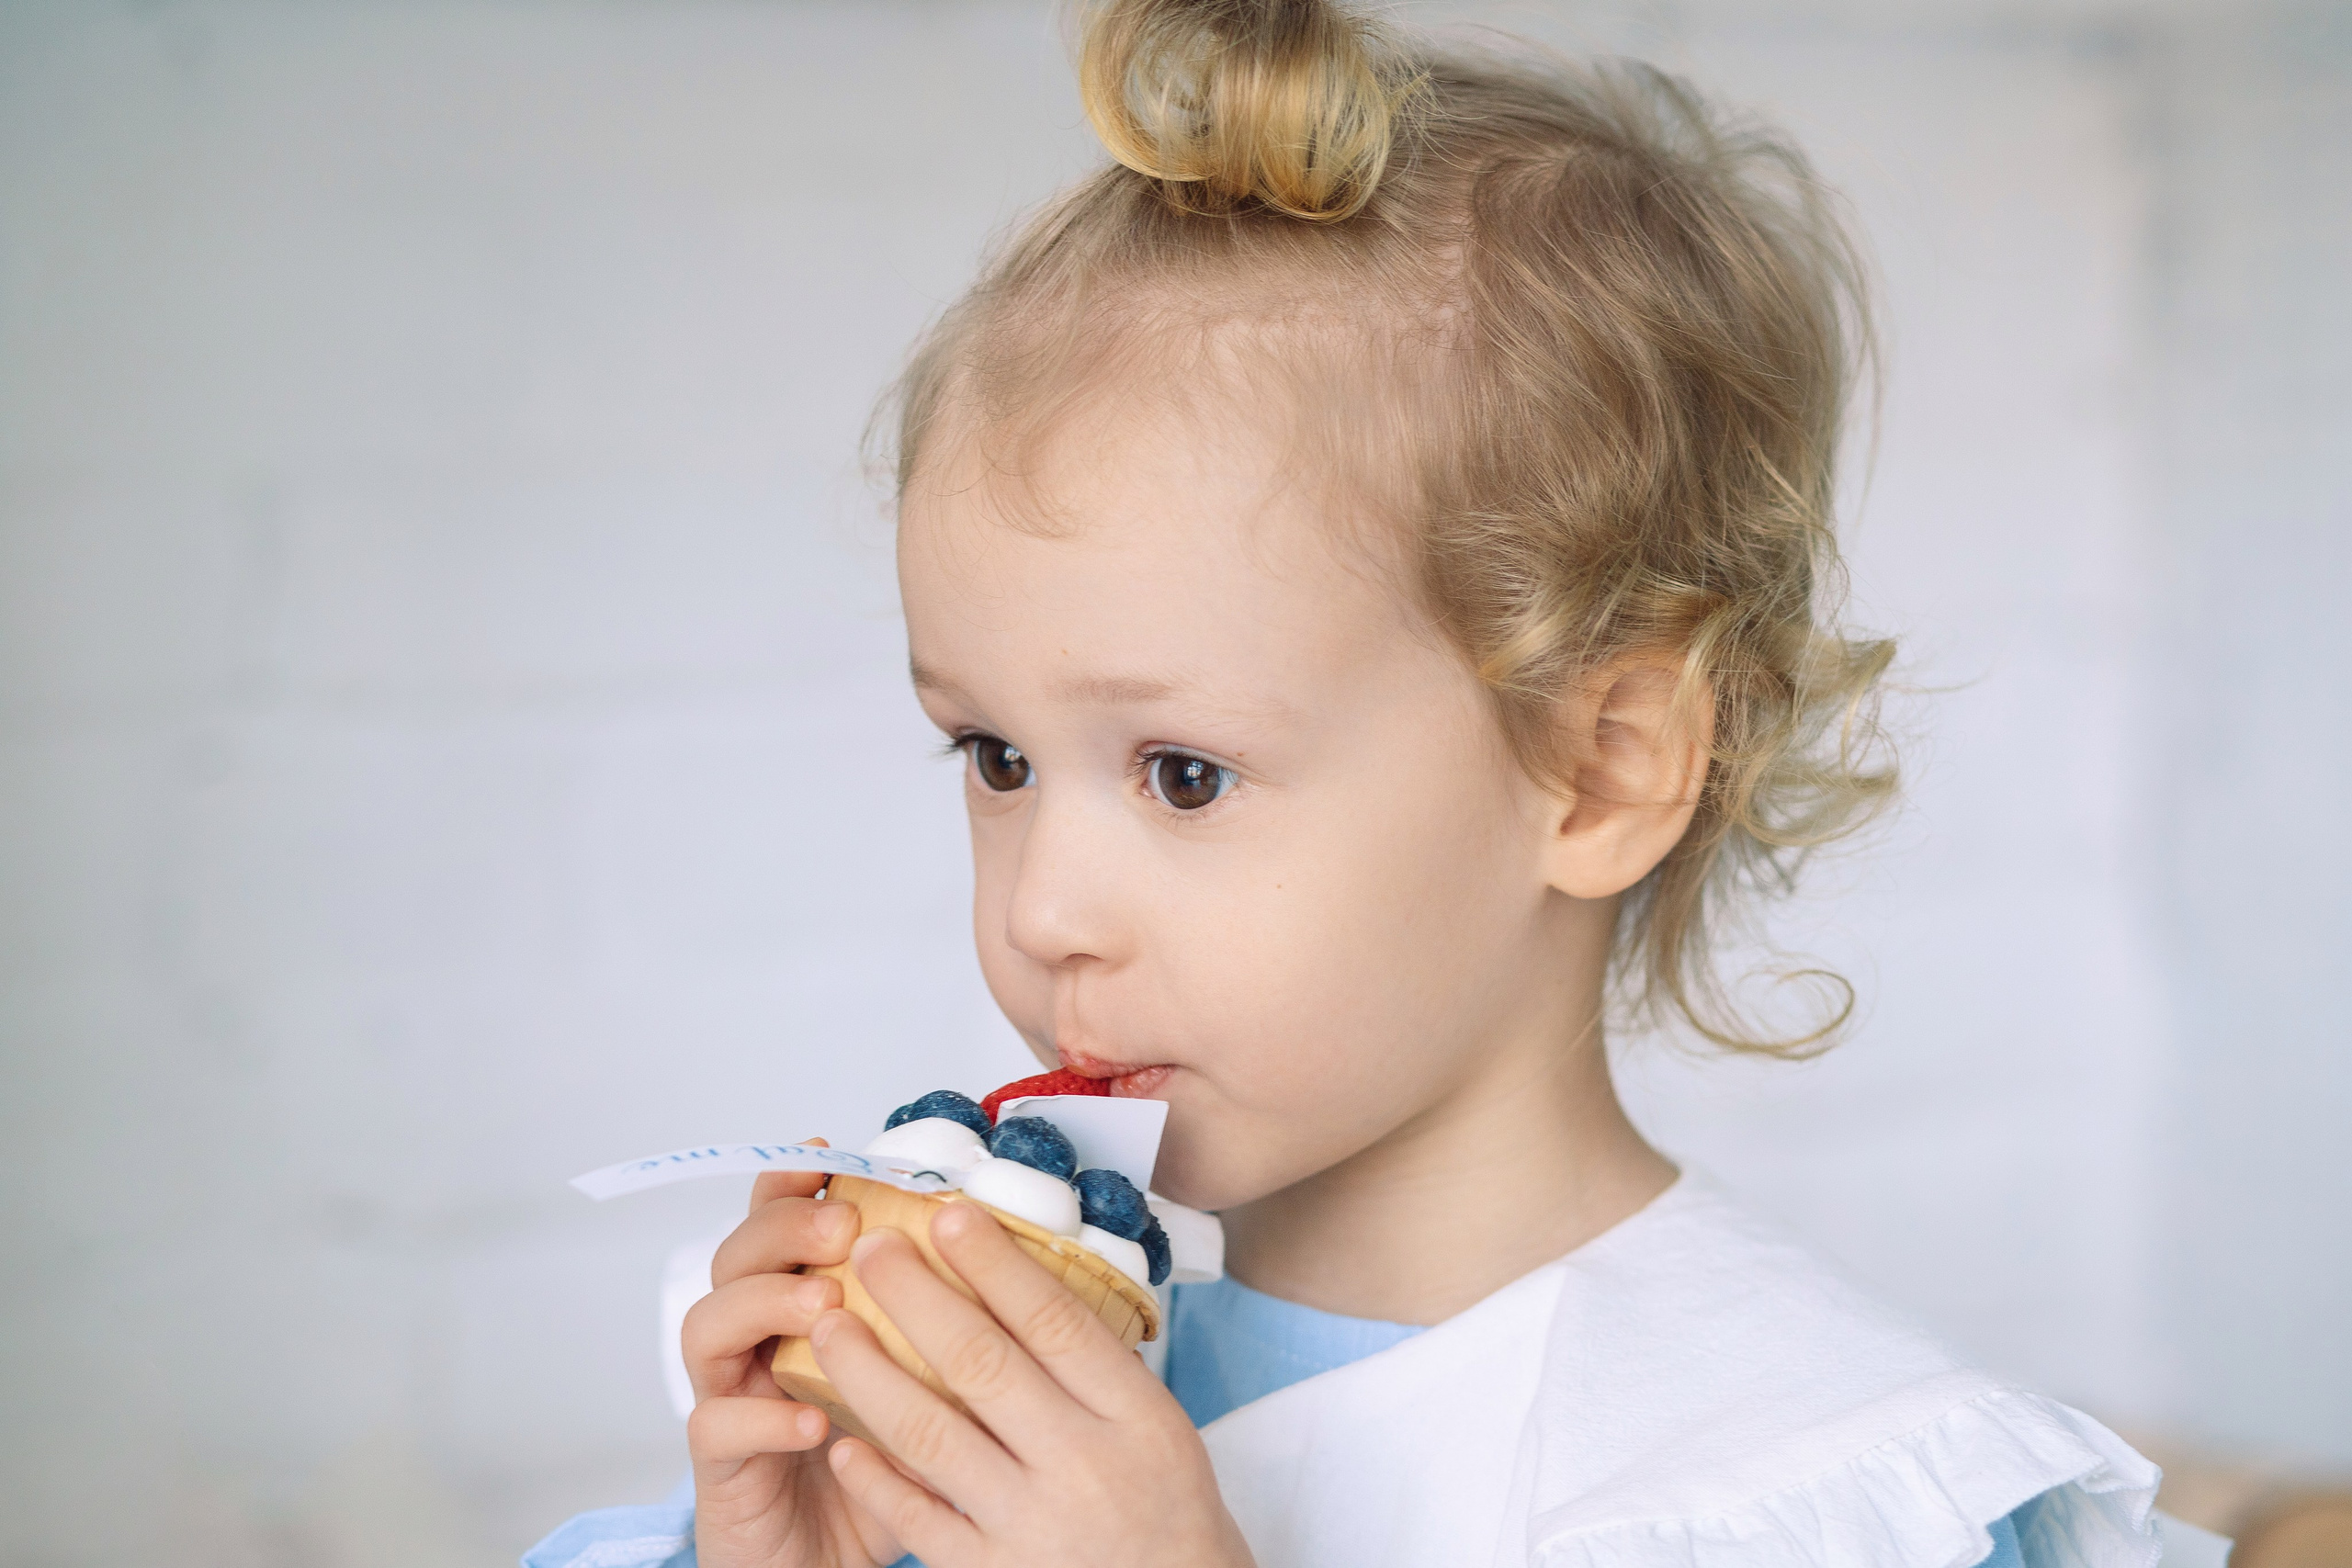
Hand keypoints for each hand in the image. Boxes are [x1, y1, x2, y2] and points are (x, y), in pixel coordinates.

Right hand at [682, 1151, 901, 1567]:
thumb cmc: (878, 1473)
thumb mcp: (924, 1391)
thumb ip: (942, 1332)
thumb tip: (1018, 1265)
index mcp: (797, 1312)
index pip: (779, 1227)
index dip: (791, 1184)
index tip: (828, 1151)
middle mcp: (753, 1345)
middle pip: (734, 1258)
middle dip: (784, 1227)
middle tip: (843, 1224)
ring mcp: (728, 1401)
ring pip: (708, 1327)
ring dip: (767, 1302)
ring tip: (824, 1300)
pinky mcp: (719, 1469)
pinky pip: (717, 1424)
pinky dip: (765, 1413)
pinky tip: (815, 1417)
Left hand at [812, 1200, 1256, 1567]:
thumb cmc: (1165, 1507)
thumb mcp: (1159, 1424)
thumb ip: (1096, 1363)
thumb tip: (1018, 1274)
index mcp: (1133, 1416)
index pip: (1054, 1321)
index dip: (994, 1264)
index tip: (948, 1214)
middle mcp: (1081, 1465)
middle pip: (981, 1364)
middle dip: (915, 1296)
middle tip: (871, 1248)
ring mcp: (1030, 1524)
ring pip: (930, 1435)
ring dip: (869, 1373)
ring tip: (830, 1326)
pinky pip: (916, 1518)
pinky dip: (875, 1476)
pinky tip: (843, 1437)